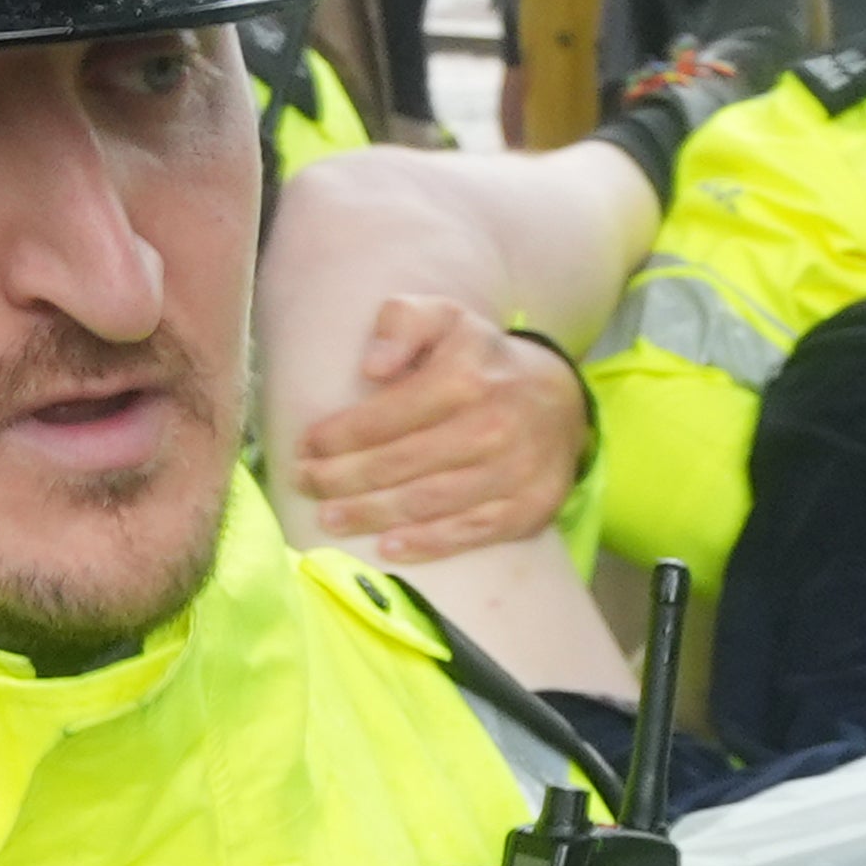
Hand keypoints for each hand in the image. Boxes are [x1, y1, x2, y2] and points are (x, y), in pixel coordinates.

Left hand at [284, 294, 589, 559]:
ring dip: (372, 514)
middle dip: (343, 478)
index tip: (305, 447)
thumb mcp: (444, 318)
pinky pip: (470, 532)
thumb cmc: (481, 361)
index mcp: (467, 376)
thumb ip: (402, 323)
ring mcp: (514, 472)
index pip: (387, 415)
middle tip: (305, 484)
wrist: (560, 399)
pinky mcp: (528, 508)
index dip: (339, 435)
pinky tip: (388, 547)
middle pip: (401, 463)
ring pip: (429, 502)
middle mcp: (493, 426)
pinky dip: (426, 544)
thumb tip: (372, 367)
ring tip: (330, 519)